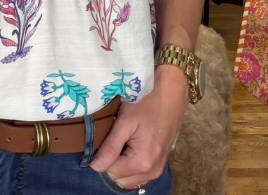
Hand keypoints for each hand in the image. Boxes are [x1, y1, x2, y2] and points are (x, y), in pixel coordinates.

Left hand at [89, 65, 188, 190]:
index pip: (111, 172)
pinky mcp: (161, 160)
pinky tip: (131, 142)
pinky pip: (141, 171)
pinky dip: (132, 162)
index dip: (103, 157)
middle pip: (121, 179)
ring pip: (131, 177)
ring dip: (122, 163)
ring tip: (121, 139)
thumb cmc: (147, 101)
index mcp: (142, 162)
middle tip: (112, 138)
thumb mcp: (125, 121)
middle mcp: (153, 171)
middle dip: (112, 162)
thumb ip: (110, 147)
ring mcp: (159, 167)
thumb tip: (94, 167)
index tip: (104, 138)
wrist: (173, 90)